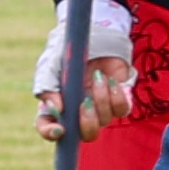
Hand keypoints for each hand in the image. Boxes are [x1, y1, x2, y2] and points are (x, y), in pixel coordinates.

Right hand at [31, 0, 133, 139]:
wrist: (92, 34)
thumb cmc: (67, 51)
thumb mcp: (50, 64)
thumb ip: (46, 84)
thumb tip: (56, 108)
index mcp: (56, 105)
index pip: (48, 127)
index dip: (50, 133)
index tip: (58, 129)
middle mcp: (78, 111)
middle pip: (84, 135)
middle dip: (87, 123)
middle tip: (85, 103)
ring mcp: (99, 107)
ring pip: (104, 120)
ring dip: (101, 99)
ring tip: (98, 76)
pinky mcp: (118, 99)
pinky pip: (121, 110)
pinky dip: (117, 97)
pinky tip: (110, 80)